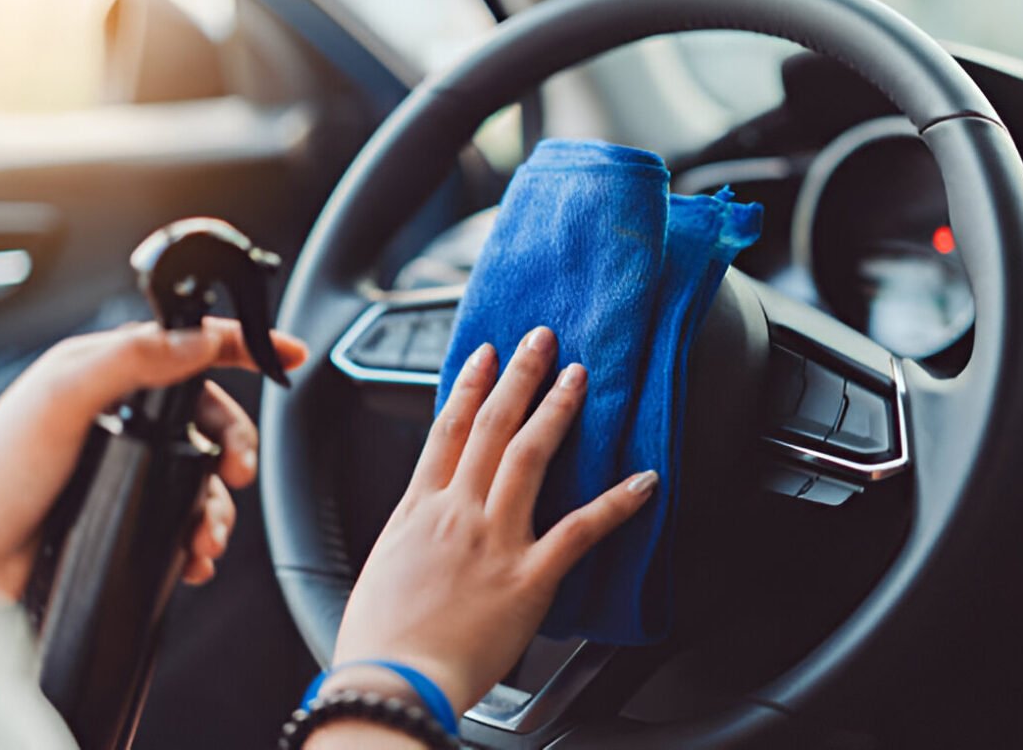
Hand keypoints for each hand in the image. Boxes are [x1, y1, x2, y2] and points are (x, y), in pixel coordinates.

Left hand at [0, 318, 307, 598]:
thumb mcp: (63, 398)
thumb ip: (133, 359)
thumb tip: (198, 339)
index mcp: (108, 373)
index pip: (190, 345)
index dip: (243, 346)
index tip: (289, 353)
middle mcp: (122, 416)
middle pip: (211, 418)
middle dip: (237, 445)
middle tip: (238, 473)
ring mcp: (126, 467)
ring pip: (204, 475)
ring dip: (220, 506)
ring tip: (208, 534)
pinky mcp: (127, 512)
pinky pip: (185, 518)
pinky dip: (202, 538)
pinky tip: (195, 556)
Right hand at [327, 326, 657, 715]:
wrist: (390, 682)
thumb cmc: (380, 638)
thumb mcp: (383, 567)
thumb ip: (411, 534)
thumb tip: (425, 519)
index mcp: (419, 508)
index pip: (448, 429)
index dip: (468, 385)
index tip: (485, 354)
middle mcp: (457, 512)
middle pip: (492, 426)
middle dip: (519, 376)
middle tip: (542, 340)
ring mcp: (494, 540)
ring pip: (530, 457)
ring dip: (557, 411)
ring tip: (580, 378)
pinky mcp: (528, 577)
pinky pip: (580, 531)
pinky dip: (616, 503)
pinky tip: (643, 480)